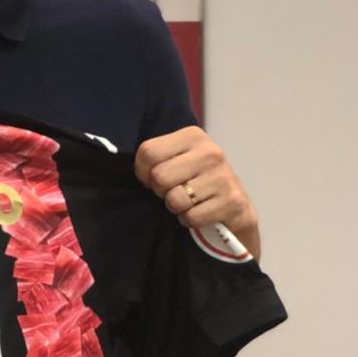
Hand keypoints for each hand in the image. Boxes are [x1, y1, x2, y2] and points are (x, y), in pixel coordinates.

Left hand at [134, 126, 261, 258]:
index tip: (152, 179)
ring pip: (174, 199)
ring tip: (188, 202)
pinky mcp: (232, 202)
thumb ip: (155, 157)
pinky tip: (200, 213)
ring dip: (175, 208)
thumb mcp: (177, 160)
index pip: (147, 152)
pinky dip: (189, 220)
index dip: (143, 172)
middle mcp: (211, 152)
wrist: (235, 209)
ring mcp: (224, 177)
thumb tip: (122, 168)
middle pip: (159, 177)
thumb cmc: (196, 182)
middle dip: (160, 191)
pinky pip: (190, 217)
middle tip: (173, 192)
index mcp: (193, 136)